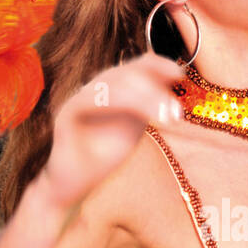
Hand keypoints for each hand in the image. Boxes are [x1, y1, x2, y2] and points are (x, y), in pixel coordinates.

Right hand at [36, 51, 185, 211]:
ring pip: (113, 85)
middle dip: (155, 90)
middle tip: (177, 111)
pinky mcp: (67, 113)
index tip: (180, 74)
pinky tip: (144, 119)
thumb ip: (150, 104)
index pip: (136, 66)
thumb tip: (175, 79)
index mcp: (113, 87)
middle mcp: (96, 87)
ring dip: (144, 99)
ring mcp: (80, 97)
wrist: (76, 183)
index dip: (158, 64)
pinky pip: (91, 100)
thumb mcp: (134, 125)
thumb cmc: (105, 154)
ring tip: (166, 118)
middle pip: (127, 73)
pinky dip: (118, 104)